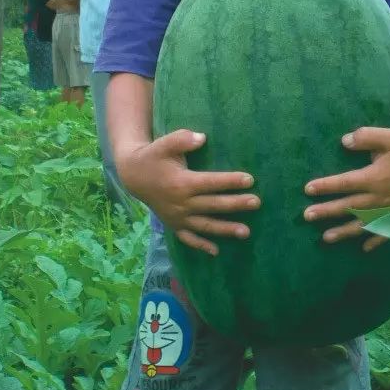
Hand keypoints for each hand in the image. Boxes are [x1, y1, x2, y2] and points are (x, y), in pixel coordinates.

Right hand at [116, 129, 259, 255]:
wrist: (133, 175)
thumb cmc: (153, 156)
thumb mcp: (164, 143)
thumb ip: (182, 139)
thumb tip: (202, 138)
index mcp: (181, 183)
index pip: (211, 183)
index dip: (230, 181)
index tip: (249, 179)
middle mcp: (181, 203)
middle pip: (213, 205)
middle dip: (236, 204)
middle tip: (257, 202)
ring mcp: (177, 217)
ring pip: (205, 225)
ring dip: (225, 229)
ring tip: (246, 232)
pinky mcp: (173, 224)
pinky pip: (188, 238)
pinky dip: (200, 245)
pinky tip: (216, 252)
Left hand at [303, 126, 389, 250]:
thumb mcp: (386, 135)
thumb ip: (364, 137)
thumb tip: (344, 141)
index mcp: (376, 177)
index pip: (345, 183)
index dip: (326, 186)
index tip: (307, 189)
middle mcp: (382, 197)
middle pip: (350, 206)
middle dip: (327, 211)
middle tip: (307, 216)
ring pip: (364, 223)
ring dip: (344, 232)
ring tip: (325, 238)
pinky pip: (388, 232)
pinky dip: (376, 241)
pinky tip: (364, 250)